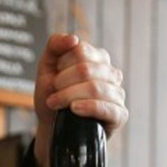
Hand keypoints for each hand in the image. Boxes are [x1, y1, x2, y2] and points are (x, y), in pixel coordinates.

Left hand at [32, 33, 126, 166]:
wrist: (53, 128)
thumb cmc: (52, 96)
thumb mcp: (47, 68)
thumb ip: (55, 46)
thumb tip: (73, 39)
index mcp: (98, 58)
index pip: (80, 51)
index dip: (61, 65)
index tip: (52, 79)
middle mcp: (111, 74)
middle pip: (86, 69)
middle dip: (62, 84)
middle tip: (52, 96)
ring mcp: (118, 94)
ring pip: (95, 88)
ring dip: (69, 96)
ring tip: (56, 104)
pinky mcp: (119, 115)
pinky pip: (107, 108)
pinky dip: (88, 107)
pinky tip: (74, 110)